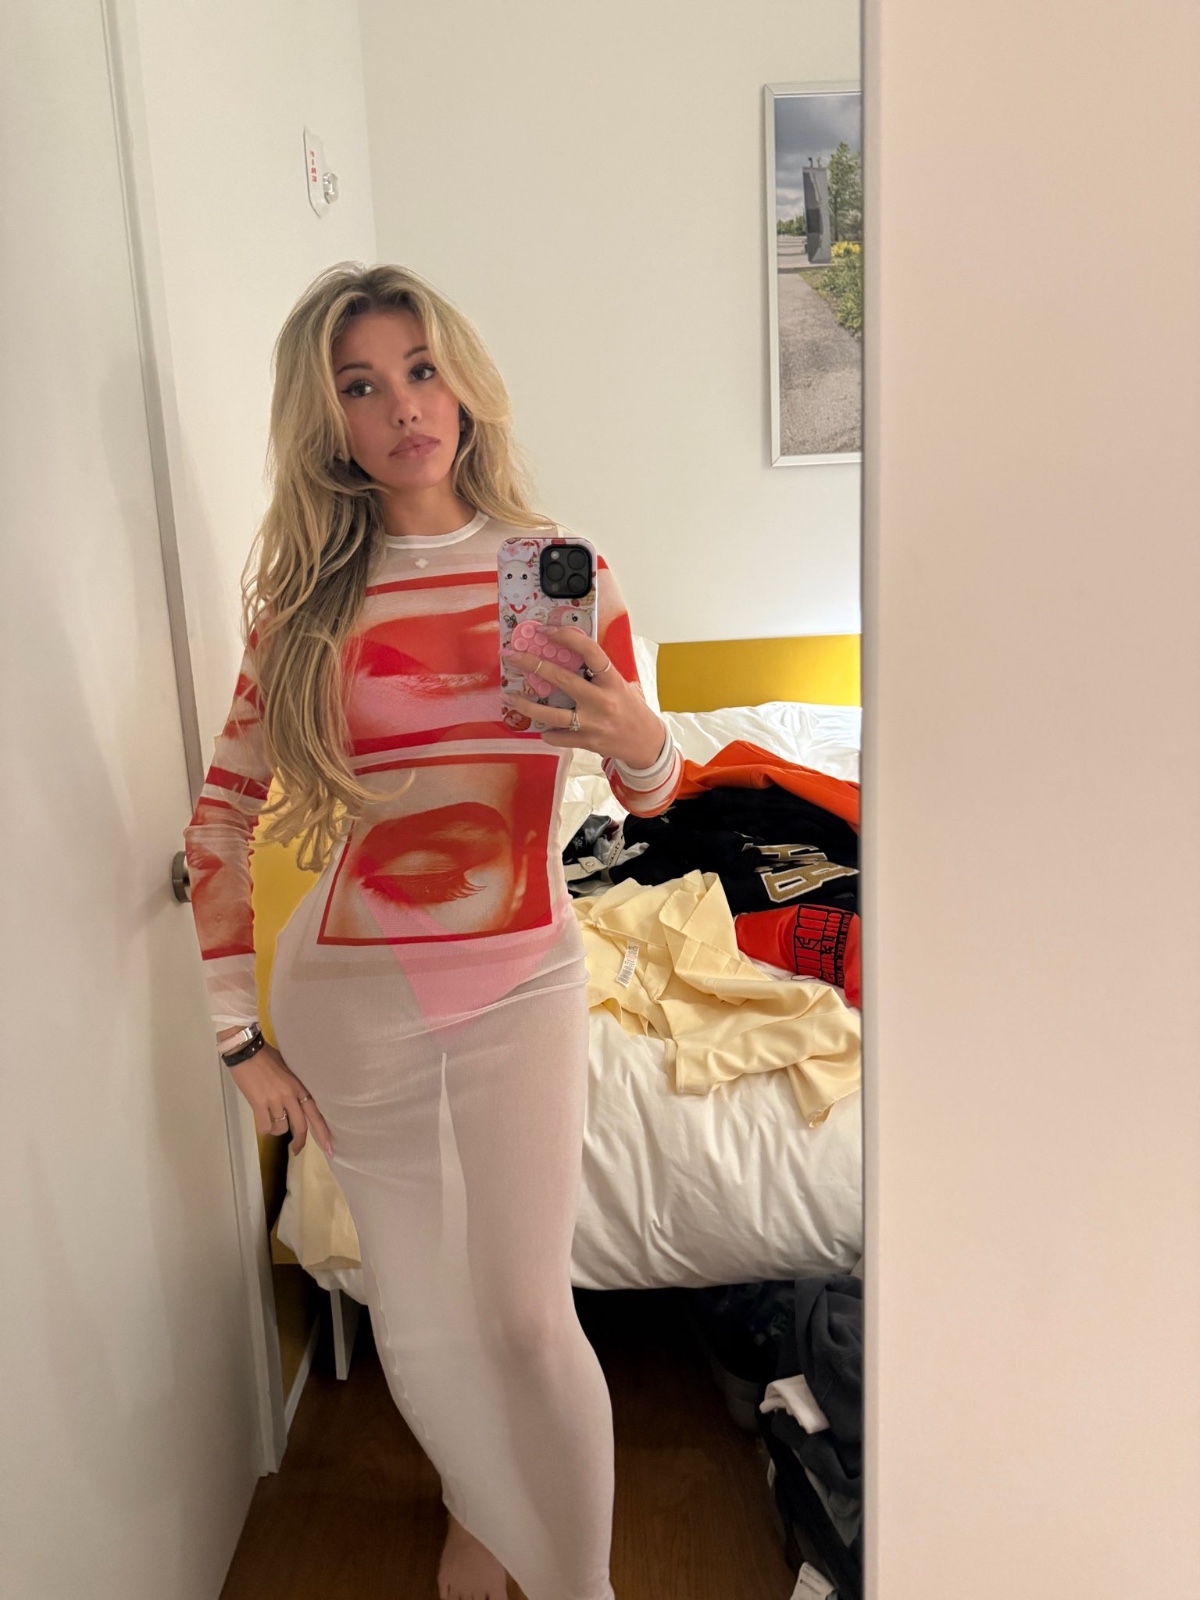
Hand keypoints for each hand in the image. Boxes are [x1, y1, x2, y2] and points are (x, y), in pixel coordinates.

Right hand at [224, 1040, 333, 1156]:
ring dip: (277, 1129)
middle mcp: (290, 1095)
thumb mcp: (289, 1070)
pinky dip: (266, 1128)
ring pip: (282, 1128)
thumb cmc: (267, 1057)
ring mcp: (275, 1100)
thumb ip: (295, 1087)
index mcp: (300, 1086)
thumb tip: (298, 1102)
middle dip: (301, 1142)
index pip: (315, 1112)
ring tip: (272, 1121)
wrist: (246, 1051)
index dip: (323, 1132)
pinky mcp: (259, 1104)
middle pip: (301, 1125)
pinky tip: (264, 1122)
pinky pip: (266, 1126)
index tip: (329, 1149)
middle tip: (297, 1151)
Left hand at [501, 626, 665, 766]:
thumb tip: (566, 652)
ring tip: (510, 697)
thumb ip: (597, 672)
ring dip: (526, 705)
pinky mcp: (586, 741)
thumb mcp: (619, 684)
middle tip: (512, 656)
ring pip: (551, 713)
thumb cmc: (629, 708)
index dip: (567, 637)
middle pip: (562, 679)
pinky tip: (543, 727)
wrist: (645, 742)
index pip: (590, 652)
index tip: (546, 630)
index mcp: (612, 680)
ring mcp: (592, 723)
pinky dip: (547, 731)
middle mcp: (602, 700)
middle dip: (533, 664)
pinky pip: (557, 736)